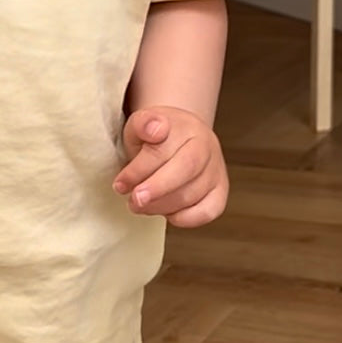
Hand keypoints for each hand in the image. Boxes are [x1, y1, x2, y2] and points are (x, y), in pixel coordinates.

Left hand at [113, 106, 228, 228]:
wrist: (179, 137)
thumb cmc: (156, 134)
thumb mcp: (140, 124)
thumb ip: (142, 124)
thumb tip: (154, 129)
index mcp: (185, 126)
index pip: (164, 149)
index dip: (140, 169)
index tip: (120, 183)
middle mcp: (206, 145)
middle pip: (185, 169)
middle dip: (156, 189)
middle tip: (134, 201)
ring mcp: (216, 169)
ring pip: (193, 193)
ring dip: (162, 206)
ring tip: (139, 205)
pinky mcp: (220, 191)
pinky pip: (208, 211)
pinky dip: (185, 218)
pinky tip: (166, 213)